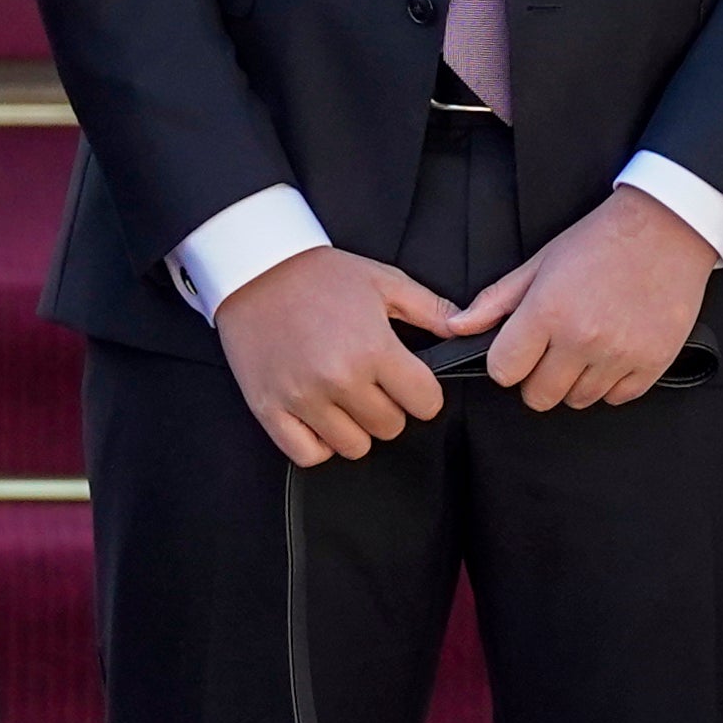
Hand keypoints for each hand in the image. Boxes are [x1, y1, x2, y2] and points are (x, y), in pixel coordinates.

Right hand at [214, 246, 458, 465]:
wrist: (254, 268)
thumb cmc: (320, 274)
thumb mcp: (383, 281)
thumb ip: (431, 309)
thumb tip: (468, 330)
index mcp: (373, 348)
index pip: (425, 403)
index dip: (423, 393)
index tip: (409, 380)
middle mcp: (339, 379)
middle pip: (390, 427)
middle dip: (389, 407)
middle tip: (372, 382)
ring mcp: (302, 398)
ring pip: (354, 447)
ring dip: (356, 427)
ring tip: (344, 396)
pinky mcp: (269, 410)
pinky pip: (309, 454)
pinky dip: (319, 442)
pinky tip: (320, 416)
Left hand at [444, 183, 718, 411]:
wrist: (668, 228)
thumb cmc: (601, 240)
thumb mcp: (541, 262)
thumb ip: (497, 300)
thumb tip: (456, 327)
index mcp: (547, 311)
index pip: (504, 372)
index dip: (507, 362)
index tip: (520, 349)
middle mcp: (581, 339)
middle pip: (539, 396)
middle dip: (538, 377)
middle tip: (554, 348)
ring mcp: (619, 355)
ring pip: (578, 400)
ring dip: (576, 380)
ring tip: (588, 344)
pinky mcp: (652, 364)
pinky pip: (617, 398)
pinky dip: (612, 382)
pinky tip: (614, 350)